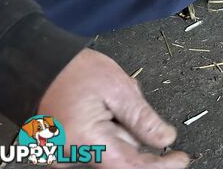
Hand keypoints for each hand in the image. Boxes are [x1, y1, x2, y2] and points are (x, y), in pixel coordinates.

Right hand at [38, 49, 191, 167]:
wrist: (42, 64)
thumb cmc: (74, 71)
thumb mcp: (118, 88)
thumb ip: (142, 118)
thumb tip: (165, 139)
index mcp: (86, 140)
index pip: (130, 166)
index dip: (160, 166)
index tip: (181, 159)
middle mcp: (72, 155)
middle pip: (121, 161)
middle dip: (141, 144)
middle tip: (148, 126)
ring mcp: (66, 154)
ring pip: (112, 153)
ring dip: (125, 136)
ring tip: (113, 105)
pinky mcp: (65, 149)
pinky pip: (99, 147)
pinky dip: (112, 134)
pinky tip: (107, 113)